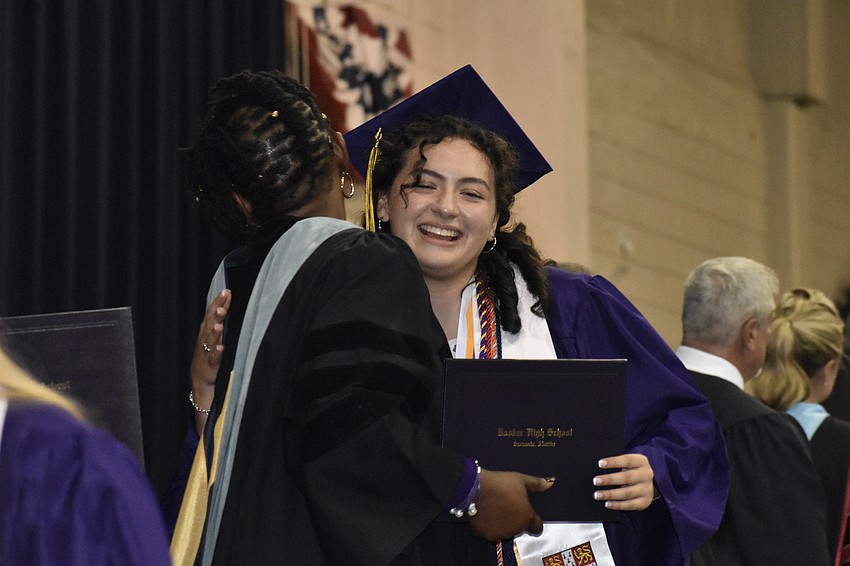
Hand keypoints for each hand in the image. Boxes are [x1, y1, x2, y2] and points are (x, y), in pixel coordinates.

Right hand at [190, 289, 230, 430]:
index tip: (227, 291)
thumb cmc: (209, 357)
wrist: (200, 382)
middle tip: (223, 300)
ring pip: (210, 339)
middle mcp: (205, 340)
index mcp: (206, 332)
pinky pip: (213, 358)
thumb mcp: (214, 338)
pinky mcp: (210, 366)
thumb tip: (228, 307)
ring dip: (215, 331)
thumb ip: (220, 323)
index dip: (218, 302)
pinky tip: (221, 348)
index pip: (212, 314)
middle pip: (210, 323)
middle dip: (217, 311)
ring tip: (220, 322)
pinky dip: (217, 352)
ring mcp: (206, 352)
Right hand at [468, 469, 553, 540]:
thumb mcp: (520, 479)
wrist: (475, 488)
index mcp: (526, 516)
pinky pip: (491, 533)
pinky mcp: (487, 535)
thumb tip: (550, 483)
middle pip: (519, 527)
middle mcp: (515, 528)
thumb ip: (536, 483)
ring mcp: (501, 533)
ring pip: (505, 531)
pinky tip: (486, 514)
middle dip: (515, 519)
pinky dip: (489, 526)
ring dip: (503, 524)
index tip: (527, 514)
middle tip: (506, 505)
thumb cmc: (499, 483)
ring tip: (495, 508)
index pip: (537, 527)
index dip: (533, 521)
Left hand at [592, 453, 654, 510]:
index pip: (627, 460)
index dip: (614, 462)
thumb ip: (617, 463)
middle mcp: (646, 475)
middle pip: (627, 477)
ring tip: (597, 495)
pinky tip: (607, 503)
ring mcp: (646, 489)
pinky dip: (618, 505)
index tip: (600, 463)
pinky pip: (630, 505)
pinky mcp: (644, 502)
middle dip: (609, 479)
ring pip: (627, 493)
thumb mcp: (628, 463)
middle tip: (595, 481)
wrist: (647, 484)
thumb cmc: (631, 470)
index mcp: (641, 462)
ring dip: (610, 494)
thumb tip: (598, 466)